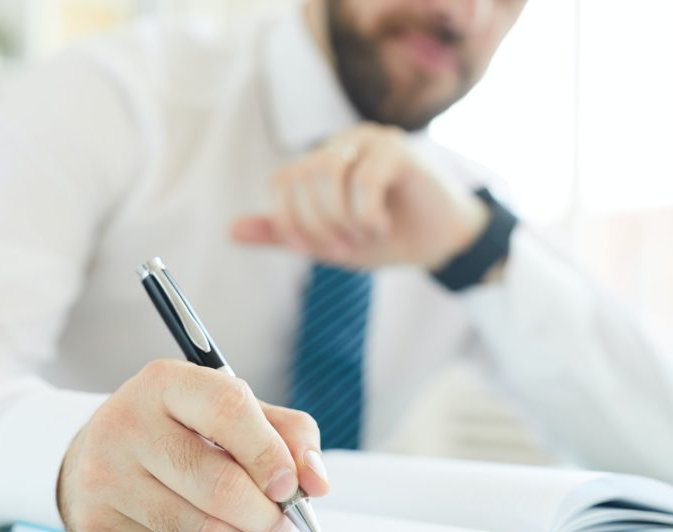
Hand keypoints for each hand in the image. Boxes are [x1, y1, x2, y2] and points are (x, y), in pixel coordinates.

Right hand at [57, 359, 328, 531]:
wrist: (96, 455)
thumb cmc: (180, 431)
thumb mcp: (230, 413)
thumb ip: (286, 434)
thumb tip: (317, 482)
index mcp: (166, 382)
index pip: (230, 409)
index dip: (270, 453)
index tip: (292, 485)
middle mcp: (127, 422)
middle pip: (219, 483)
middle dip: (265, 512)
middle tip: (280, 519)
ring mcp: (106, 474)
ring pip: (200, 527)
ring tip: (244, 523)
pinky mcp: (99, 522)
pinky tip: (199, 528)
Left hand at [231, 122, 489, 271]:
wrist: (441, 244)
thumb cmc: (385, 239)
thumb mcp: (327, 244)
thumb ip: (284, 235)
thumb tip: (231, 230)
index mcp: (320, 163)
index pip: (282, 181)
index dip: (289, 221)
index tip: (313, 251)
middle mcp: (341, 144)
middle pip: (302, 176)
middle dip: (317, 224)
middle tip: (342, 249)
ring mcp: (370, 140)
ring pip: (328, 171)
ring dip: (340, 216)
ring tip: (363, 236)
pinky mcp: (398, 148)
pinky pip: (365, 178)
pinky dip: (366, 214)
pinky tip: (382, 227)